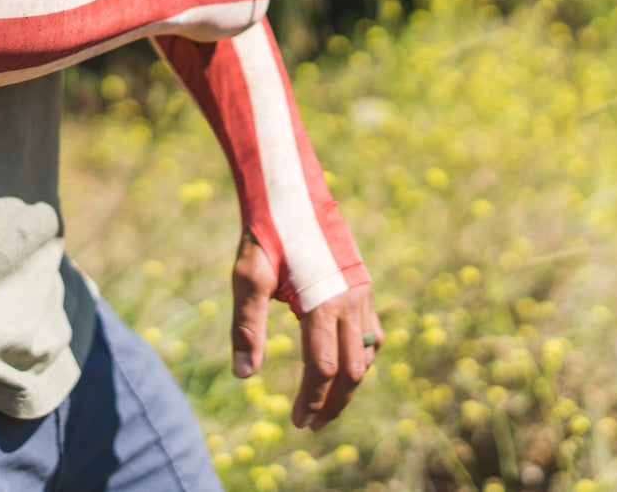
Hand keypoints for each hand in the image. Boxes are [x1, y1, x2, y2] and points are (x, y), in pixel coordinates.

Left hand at [230, 230, 380, 429]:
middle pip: (352, 370)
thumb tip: (244, 377)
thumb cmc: (265, 234)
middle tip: (312, 426)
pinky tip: (345, 366)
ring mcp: (361, 292)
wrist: (291, 191)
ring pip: (367, 354)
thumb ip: (246, 328)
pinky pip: (372, 332)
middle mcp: (350, 300)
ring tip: (327, 405)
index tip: (298, 423)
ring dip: (349, 384)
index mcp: (322, 302)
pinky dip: (361, 357)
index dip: (312, 401)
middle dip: (334, 403)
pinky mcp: (363, 283)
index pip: (323, 369)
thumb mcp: (248, 279)